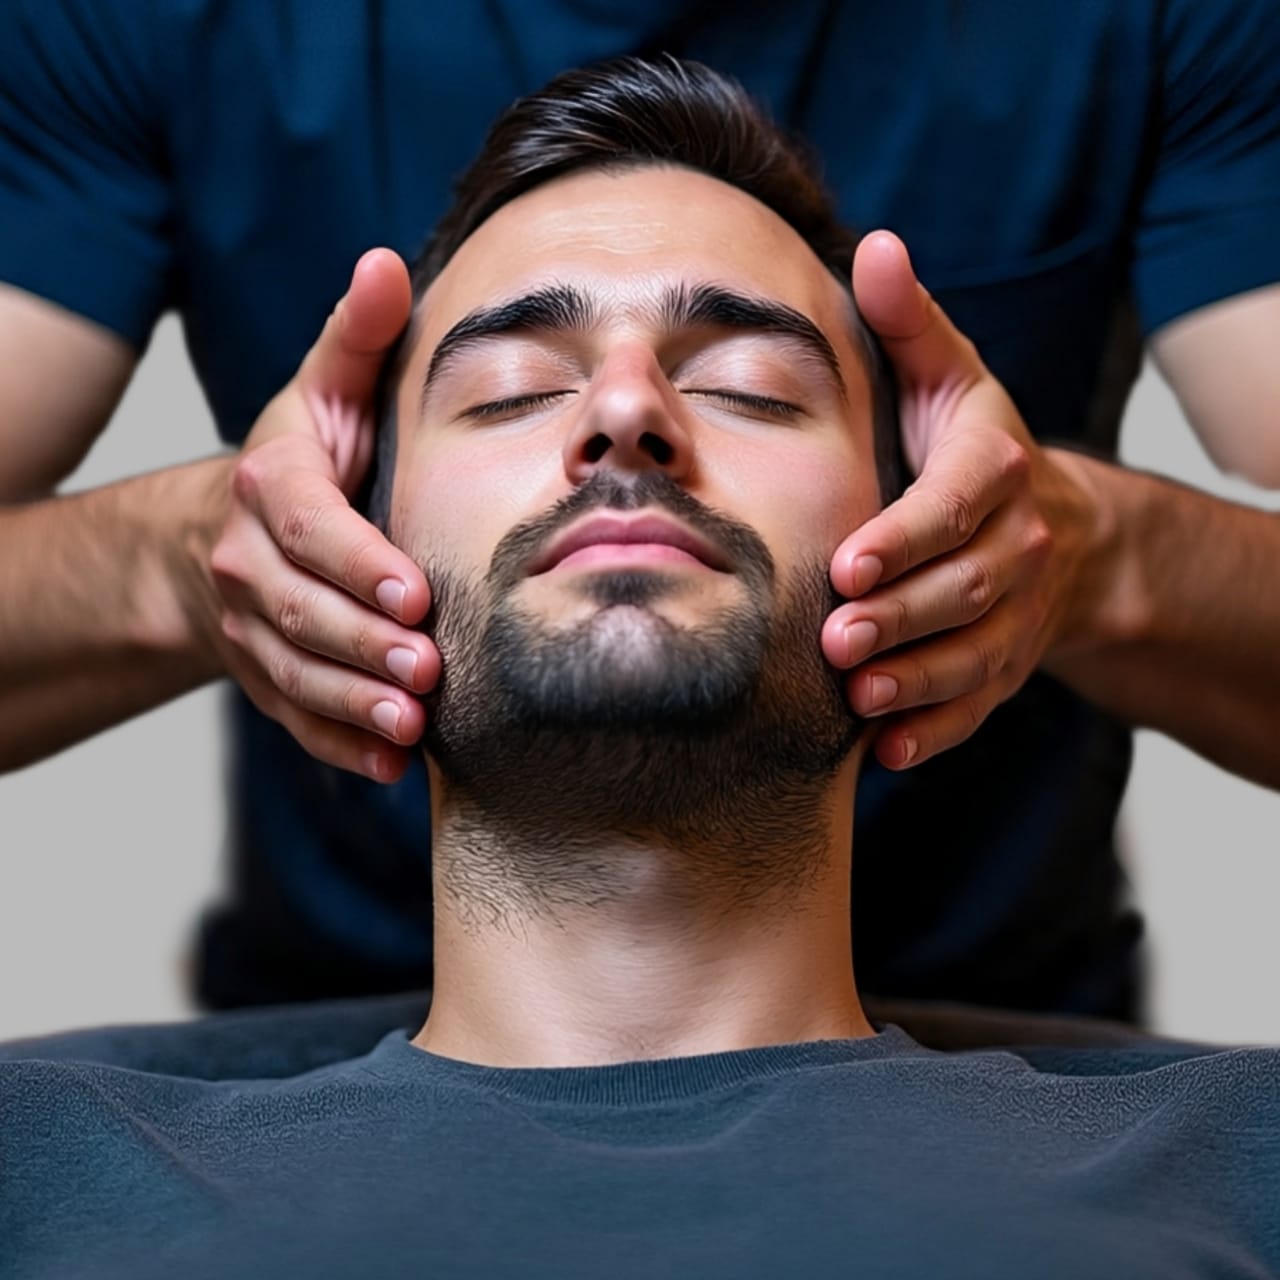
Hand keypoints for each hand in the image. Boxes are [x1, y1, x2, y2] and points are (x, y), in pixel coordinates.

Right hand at [209, 250, 439, 781]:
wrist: (234, 535)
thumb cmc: (306, 460)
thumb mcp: (326, 391)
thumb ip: (359, 339)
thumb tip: (387, 262)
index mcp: (270, 488)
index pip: (308, 528)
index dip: (357, 564)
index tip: (415, 593)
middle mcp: (248, 562)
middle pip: (300, 610)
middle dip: (364, 643)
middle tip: (428, 671)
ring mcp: (251, 627)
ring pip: (296, 673)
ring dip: (354, 703)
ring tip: (412, 725)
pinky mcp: (267, 675)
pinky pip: (296, 717)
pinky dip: (340, 744)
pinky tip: (392, 766)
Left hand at [821, 231, 1096, 768]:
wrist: (1049, 525)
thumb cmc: (967, 446)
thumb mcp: (947, 376)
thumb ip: (906, 323)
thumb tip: (875, 246)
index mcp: (994, 469)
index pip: (955, 505)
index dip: (906, 537)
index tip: (850, 562)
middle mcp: (1017, 544)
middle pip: (964, 588)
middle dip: (903, 617)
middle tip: (838, 640)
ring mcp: (1014, 614)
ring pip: (972, 654)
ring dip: (917, 680)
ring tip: (859, 698)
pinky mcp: (1002, 665)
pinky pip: (977, 706)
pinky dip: (934, 732)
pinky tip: (884, 752)